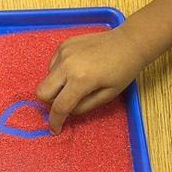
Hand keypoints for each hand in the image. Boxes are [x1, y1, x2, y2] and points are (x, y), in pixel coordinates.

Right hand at [35, 24, 149, 133]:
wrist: (130, 42)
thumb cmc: (124, 70)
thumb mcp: (108, 96)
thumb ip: (84, 107)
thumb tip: (67, 111)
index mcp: (81, 79)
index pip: (60, 106)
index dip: (55, 121)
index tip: (54, 129)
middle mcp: (67, 65)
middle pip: (42, 92)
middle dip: (50, 102)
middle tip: (66, 102)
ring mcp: (63, 53)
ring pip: (47, 79)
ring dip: (57, 86)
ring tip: (77, 81)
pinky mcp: (63, 45)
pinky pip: (52, 65)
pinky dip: (60, 72)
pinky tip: (76, 69)